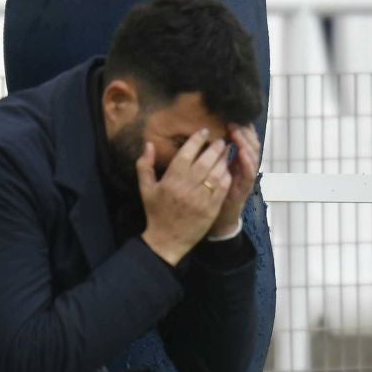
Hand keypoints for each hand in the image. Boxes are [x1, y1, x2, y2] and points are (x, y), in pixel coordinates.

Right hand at [139, 128, 231, 268]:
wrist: (167, 240)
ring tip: (226, 151)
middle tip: (220, 139)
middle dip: (215, 147)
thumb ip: (144, 165)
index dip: (197, 140)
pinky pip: (223, 187)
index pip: (187, 153)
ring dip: (223, 159)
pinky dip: (227, 175)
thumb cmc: (156, 212)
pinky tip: (227, 169)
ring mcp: (201, 198)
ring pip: (217, 172)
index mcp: (171, 180)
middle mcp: (187, 187)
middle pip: (205, 160)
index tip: (204, 131)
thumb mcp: (145, 188)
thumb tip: (148, 144)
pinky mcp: (211, 208)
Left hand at [209, 123, 260, 237]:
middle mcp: (244, 166)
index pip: (243, 138)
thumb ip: (210, 153)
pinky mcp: (244, 188)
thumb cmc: (209, 192)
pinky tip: (241, 152)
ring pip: (253, 155)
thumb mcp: (209, 169)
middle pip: (251, 143)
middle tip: (235, 120)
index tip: (232, 114)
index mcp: (236, 160)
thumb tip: (201, 132)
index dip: (241, 127)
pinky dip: (247, 161)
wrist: (215, 219)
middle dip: (244, 131)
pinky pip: (249, 173)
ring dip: (246, 142)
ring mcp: (246, 177)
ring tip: (238, 131)